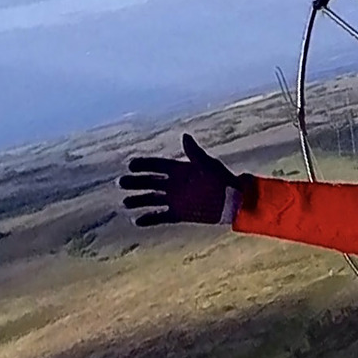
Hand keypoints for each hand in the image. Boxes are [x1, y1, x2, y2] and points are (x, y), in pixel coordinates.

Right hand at [120, 134, 250, 225]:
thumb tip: (185, 136)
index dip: (144, 165)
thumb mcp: (209, 166)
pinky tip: (137, 221)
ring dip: (139, 200)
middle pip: (150, 182)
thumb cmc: (224, 181)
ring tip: (126, 202)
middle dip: (135, 182)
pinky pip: (161, 216)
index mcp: (180, 170)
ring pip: (151, 199)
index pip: (157, 165)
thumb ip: (195, 153)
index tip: (131, 165)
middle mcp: (174, 184)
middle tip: (122, 183)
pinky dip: (150, 219)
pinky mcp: (179, 214)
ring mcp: (175, 199)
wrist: (236, 202)